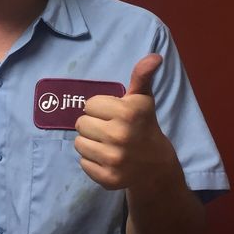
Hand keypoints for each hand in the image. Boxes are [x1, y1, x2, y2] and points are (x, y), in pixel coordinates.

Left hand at [74, 54, 173, 190]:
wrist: (155, 165)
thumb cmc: (143, 125)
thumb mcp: (143, 98)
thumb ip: (142, 75)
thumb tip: (154, 56)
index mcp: (128, 112)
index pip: (89, 104)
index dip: (100, 108)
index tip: (114, 114)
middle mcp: (121, 135)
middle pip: (81, 123)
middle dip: (93, 125)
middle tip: (109, 130)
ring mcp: (114, 159)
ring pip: (79, 143)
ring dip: (90, 142)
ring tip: (107, 144)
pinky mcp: (107, 178)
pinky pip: (82, 163)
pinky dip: (91, 161)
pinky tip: (107, 159)